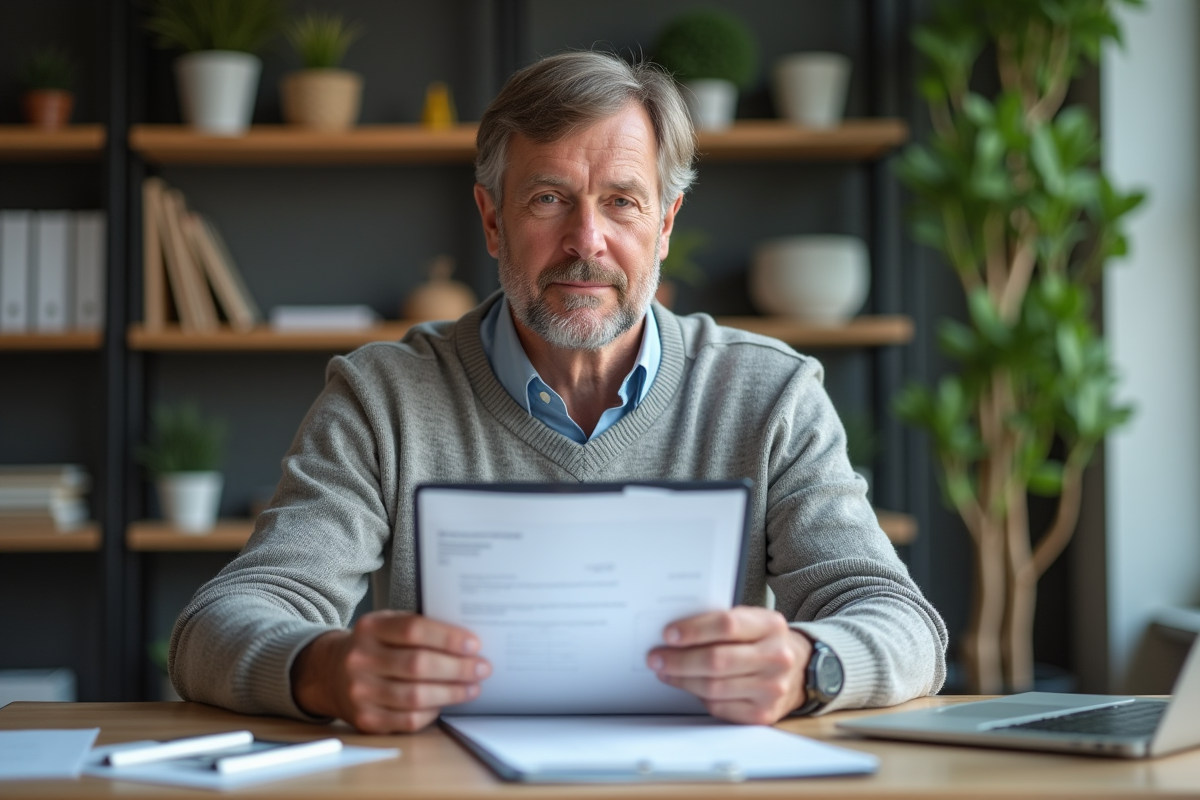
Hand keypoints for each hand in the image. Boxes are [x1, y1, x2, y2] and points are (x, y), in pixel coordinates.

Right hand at [291, 610, 490, 732]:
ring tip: (472, 687)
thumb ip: (419, 629)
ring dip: (451, 692)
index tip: (474, 644)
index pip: (413, 629)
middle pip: (418, 664)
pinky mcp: (365, 719)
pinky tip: (445, 703)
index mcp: (370, 628)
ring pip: (416, 696)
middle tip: (482, 667)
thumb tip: (466, 643)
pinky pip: (408, 720)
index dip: (447, 637)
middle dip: (457, 668)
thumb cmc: (373, 646)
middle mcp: (360, 659)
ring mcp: (360, 692)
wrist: (329, 673)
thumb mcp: (387, 625)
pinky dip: (432, 712)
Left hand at [647, 606, 811, 724]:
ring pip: (714, 687)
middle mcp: (776, 657)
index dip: (694, 630)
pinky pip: (719, 707)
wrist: (800, 669)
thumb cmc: (764, 641)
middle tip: (656, 657)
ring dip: (682, 679)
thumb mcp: (752, 621)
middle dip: (679, 660)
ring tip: (665, 671)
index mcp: (771, 625)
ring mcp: (772, 688)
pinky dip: (697, 697)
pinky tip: (687, 685)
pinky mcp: (763, 713)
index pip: (727, 625)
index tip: (669, 634)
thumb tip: (676, 633)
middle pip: (717, 660)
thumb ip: (721, 623)